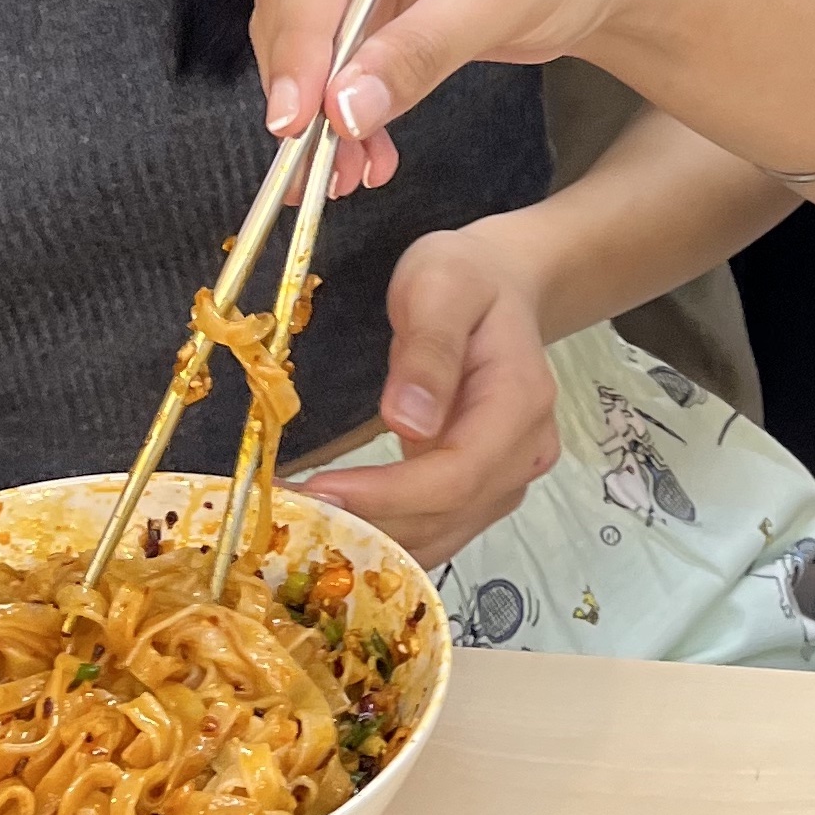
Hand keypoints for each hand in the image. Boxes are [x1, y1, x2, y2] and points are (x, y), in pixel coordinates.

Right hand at [254, 0, 632, 197]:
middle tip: (311, 155)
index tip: (299, 111)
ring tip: (343, 174)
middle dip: (304, 78)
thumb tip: (344, 108)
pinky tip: (363, 156)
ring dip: (318, 106)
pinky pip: (330, 56)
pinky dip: (340, 108)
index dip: (304, 31)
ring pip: (303, 30)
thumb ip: (426, 45)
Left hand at [295, 229, 561, 568]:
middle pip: (448, 515)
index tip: (320, 490)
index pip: (458, 474)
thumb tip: (408, 420)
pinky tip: (338, 517)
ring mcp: (509, 476)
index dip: (390, 495)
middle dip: (370, 521)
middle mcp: (524, 452)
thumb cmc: (465, 276)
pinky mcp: (483, 488)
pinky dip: (387, 532)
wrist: (496, 283)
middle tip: (290, 511)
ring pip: (441, 534)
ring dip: (373, 537)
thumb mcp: (441, 284)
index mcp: (520, 402)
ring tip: (302, 517)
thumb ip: (429, 347)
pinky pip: (437, 527)